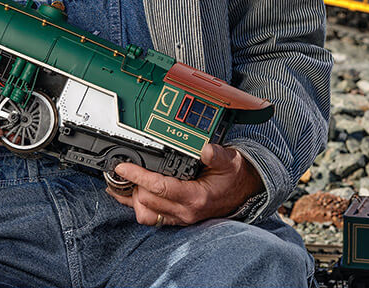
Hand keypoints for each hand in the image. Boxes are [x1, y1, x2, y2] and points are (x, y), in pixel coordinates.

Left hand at [107, 143, 262, 226]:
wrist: (245, 191)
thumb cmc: (235, 176)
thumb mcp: (230, 160)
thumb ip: (217, 155)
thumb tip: (205, 149)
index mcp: (195, 197)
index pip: (158, 188)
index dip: (138, 176)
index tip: (123, 166)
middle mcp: (186, 211)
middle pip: (146, 202)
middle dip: (132, 185)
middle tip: (124, 168)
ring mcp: (181, 218)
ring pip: (146, 215)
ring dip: (133, 200)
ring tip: (126, 182)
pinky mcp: (178, 219)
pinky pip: (152, 218)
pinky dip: (138, 206)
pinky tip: (130, 194)